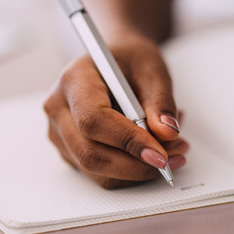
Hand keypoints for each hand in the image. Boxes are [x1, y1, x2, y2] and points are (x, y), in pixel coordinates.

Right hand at [43, 31, 187, 188]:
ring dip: (138, 170)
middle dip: (137, 164)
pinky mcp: (70, 150)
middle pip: (90, 153)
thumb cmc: (129, 59)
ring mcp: (60, 132)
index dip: (127, 141)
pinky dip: (131, 170)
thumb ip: (160, 101)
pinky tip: (153, 149)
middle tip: (175, 157)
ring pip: (96, 170)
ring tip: (172, 150)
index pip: (93, 120)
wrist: (115, 60)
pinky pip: (100, 173)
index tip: (160, 154)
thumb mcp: (152, 69)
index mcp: (74, 79)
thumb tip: (167, 133)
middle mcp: (59, 107)